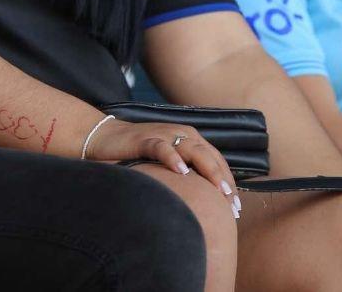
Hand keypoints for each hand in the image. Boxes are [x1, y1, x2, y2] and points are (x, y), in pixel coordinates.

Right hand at [86, 119, 239, 216]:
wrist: (105, 138)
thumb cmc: (139, 155)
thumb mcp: (167, 164)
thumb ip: (185, 174)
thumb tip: (205, 203)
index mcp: (190, 139)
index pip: (216, 160)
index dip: (228, 182)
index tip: (236, 208)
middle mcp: (180, 133)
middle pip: (209, 156)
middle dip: (223, 180)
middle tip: (232, 204)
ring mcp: (164, 134)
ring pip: (193, 150)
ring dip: (208, 170)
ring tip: (219, 190)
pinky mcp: (145, 138)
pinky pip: (162, 147)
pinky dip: (172, 157)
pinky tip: (181, 172)